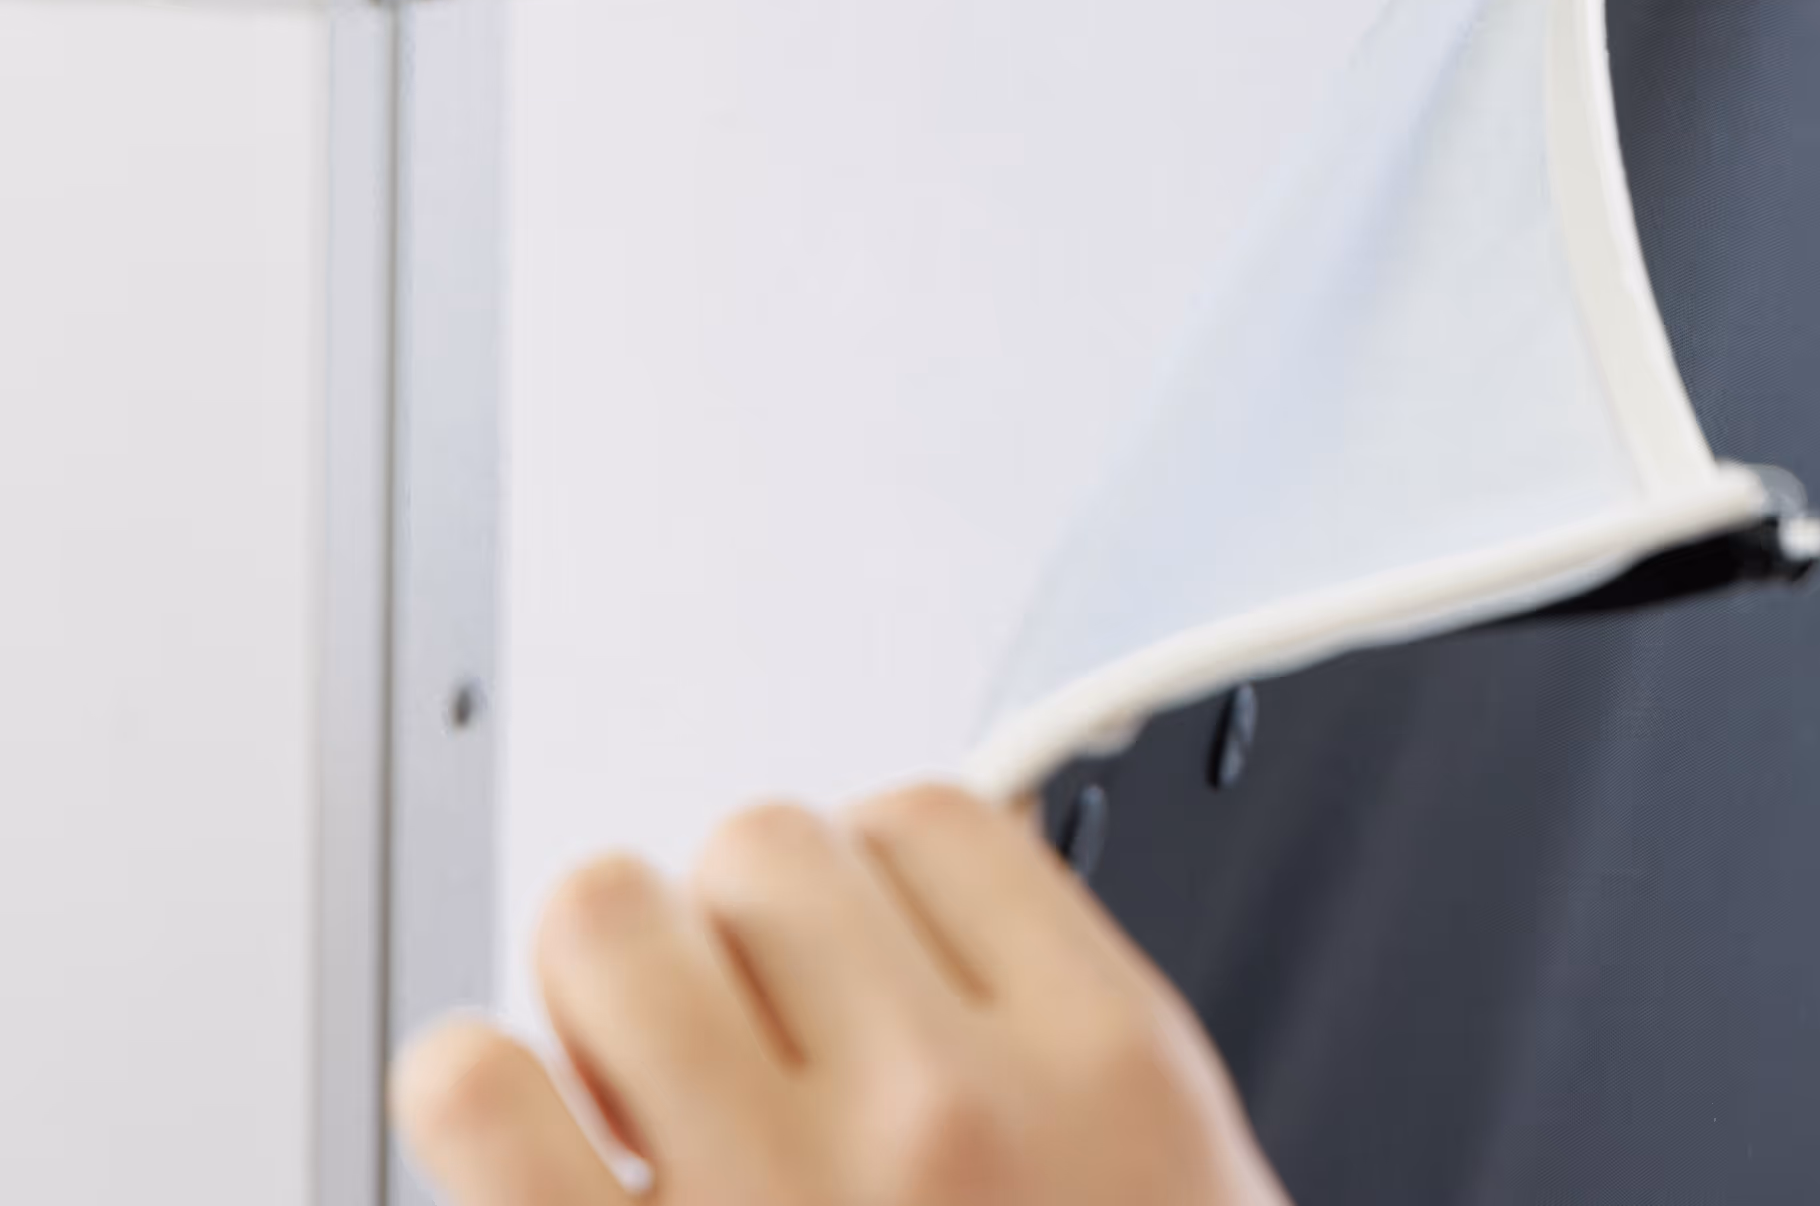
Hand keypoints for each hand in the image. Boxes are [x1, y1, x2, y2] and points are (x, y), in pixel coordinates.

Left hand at [390, 786, 1290, 1205]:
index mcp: (1102, 1076)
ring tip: (625, 1078)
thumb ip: (1067, 1057)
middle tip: (738, 1030)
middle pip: (763, 849)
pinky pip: (474, 1086)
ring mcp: (769, 1205)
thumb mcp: (1177, 1201)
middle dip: (732, 932)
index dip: (868, 876)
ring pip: (605, 919)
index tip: (849, 947)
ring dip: (599, 990)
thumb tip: (928, 907)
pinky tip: (524, 1145)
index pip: (932, 822)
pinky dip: (473, 1094)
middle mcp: (941, 1117)